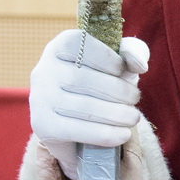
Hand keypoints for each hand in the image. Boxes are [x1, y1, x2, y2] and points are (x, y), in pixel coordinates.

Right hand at [30, 29, 148, 179]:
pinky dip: (107, 134)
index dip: (108, 58)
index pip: (81, 45)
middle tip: (135, 99)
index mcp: (60, 47)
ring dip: (117, 114)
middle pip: (84, 79)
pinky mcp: (44, 126)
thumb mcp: (119, 62)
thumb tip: (139, 65)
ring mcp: (40, 99)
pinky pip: (79, 130)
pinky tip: (123, 134)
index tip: (122, 71)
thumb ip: (133, 51)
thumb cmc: (103, 82)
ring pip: (84, 106)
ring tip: (133, 117)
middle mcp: (44, 70)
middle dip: (119, 91)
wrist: (79, 121)